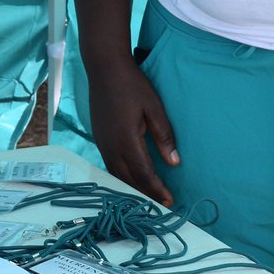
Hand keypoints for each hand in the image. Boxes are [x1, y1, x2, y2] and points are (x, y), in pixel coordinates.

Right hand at [88, 59, 178, 206]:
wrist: (104, 68)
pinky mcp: (98, 138)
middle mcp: (111, 146)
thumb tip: (175, 163)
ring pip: (116, 175)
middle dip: (145, 195)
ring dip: (132, 188)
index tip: (170, 202)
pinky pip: (110, 165)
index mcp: (127, 140)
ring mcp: (101, 143)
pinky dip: (122, 177)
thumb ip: (164, 136)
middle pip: (128, 180)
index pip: (144, 174)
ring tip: (148, 196)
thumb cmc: (133, 85)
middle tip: (162, 205)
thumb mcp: (154, 107)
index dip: (157, 190)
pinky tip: (131, 177)